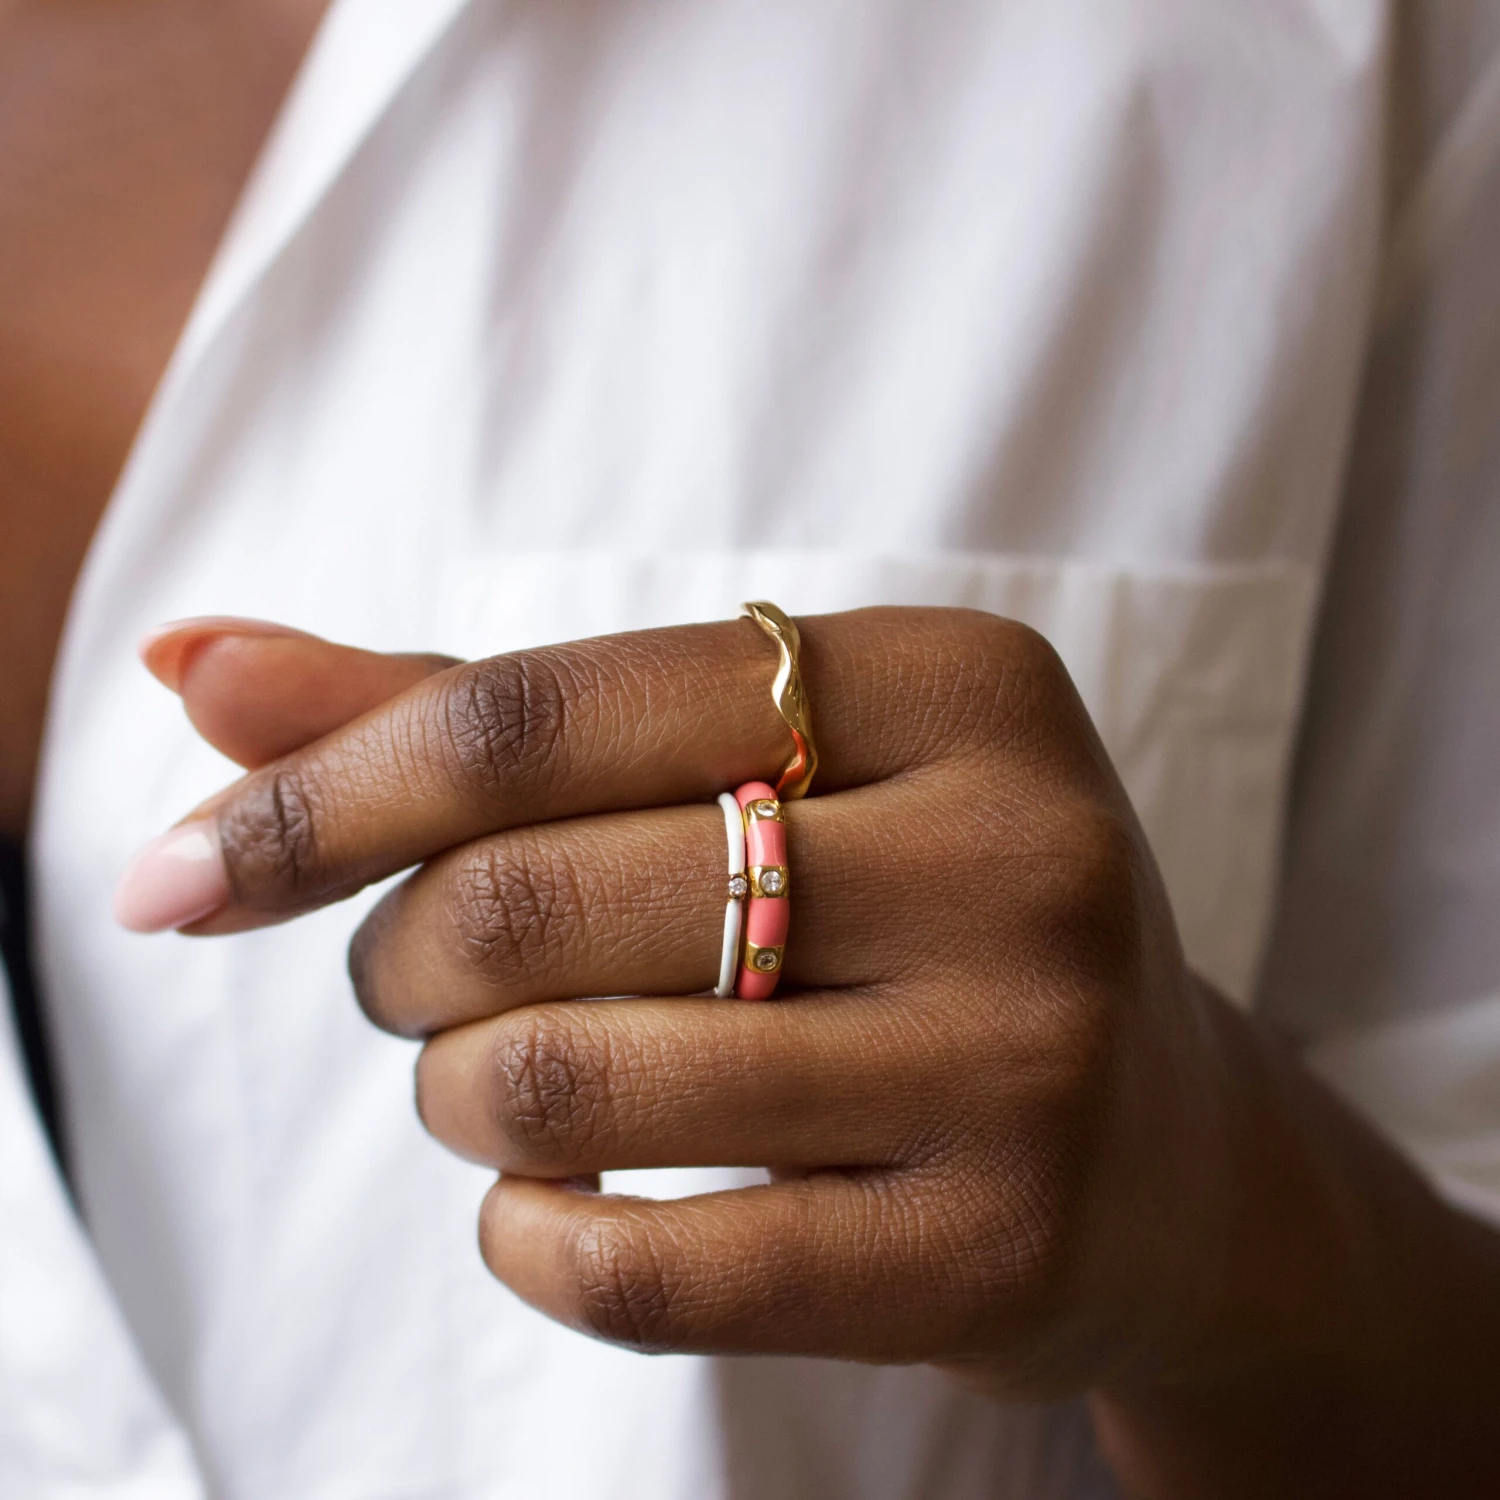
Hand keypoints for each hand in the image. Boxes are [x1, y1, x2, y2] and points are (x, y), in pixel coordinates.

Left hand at [120, 609, 1499, 1496]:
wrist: (1160, 1150)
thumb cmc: (905, 917)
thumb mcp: (748, 772)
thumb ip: (475, 715)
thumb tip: (190, 663)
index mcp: (957, 680)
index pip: (545, 709)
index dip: (326, 786)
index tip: (183, 868)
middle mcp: (1018, 849)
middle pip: (534, 895)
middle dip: (396, 954)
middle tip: (410, 978)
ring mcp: (1024, 1059)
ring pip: (564, 1079)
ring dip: (451, 1093)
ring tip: (485, 1082)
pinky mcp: (993, 1252)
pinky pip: (641, 1271)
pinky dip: (524, 1240)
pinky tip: (542, 1205)